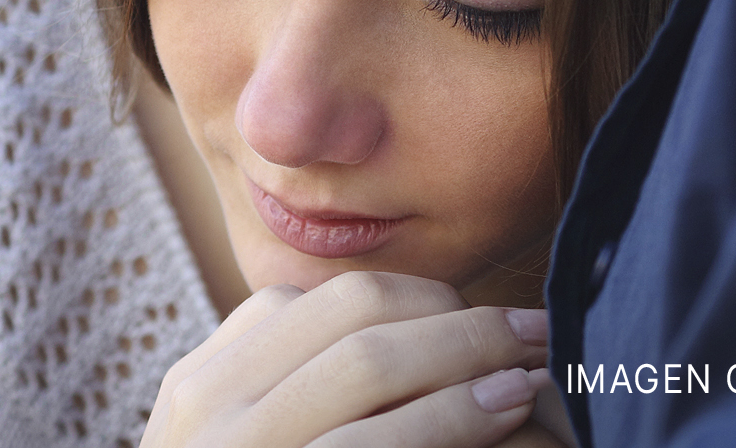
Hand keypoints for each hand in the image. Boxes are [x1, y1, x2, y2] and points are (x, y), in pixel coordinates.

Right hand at [142, 271, 557, 447]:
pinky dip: (449, 416)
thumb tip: (413, 334)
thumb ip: (296, 394)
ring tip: (532, 370)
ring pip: (368, 363)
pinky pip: (371, 441)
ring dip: (467, 353)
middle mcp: (210, 406)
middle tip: (529, 329)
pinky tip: (505, 412)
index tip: (480, 320)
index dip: (417, 302)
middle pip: (353, 314)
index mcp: (203, 383)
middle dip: (455, 315)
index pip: (321, 303)